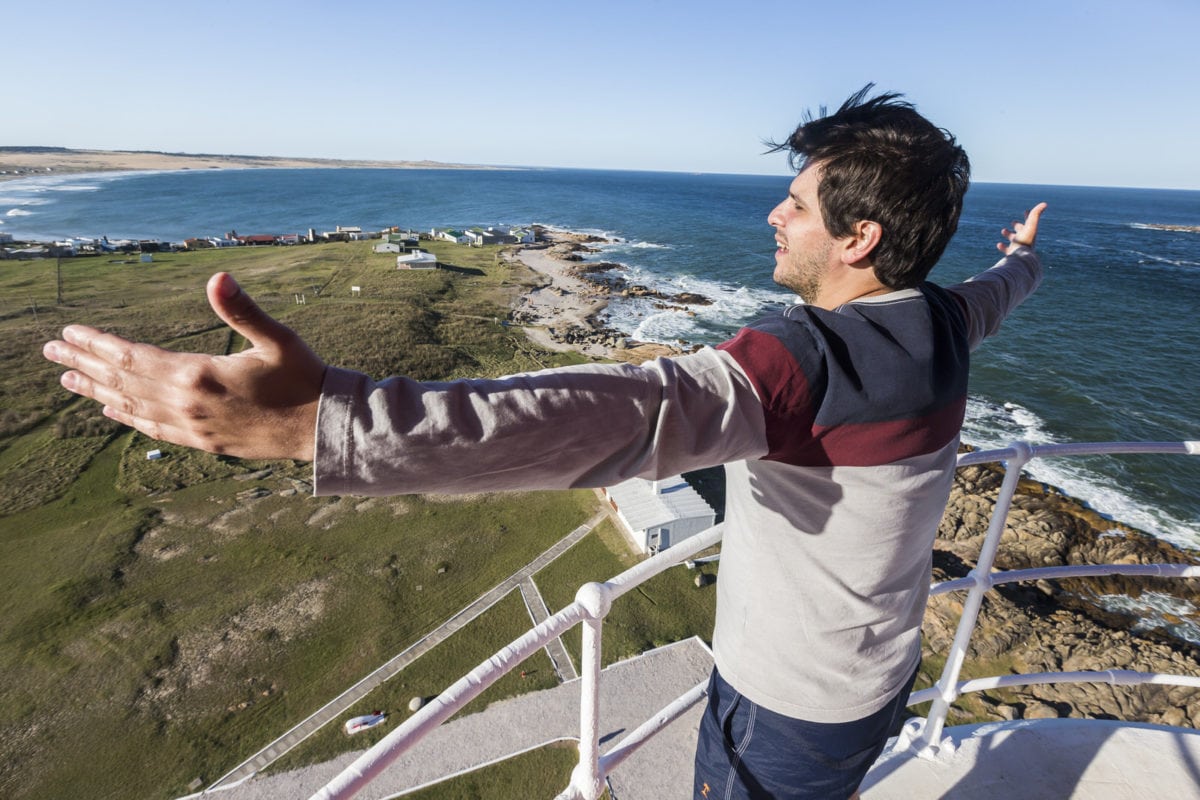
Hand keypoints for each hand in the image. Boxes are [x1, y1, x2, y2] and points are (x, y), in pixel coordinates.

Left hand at [42, 272, 325, 460]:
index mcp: (199, 376)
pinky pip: (154, 430)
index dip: (98, 344)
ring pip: (132, 407)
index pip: (132, 357)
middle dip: (85, 364)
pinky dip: (128, 418)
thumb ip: (243, 310)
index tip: (68, 333)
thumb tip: (217, 276)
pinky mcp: (204, 443)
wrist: (324, 428)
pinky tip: (114, 411)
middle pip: (123, 382)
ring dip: (98, 392)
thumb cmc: (305, 378)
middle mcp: (188, 406)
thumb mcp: (278, 338)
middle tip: (51, 351)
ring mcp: (194, 428)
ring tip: (68, 380)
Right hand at [998, 202, 1046, 253]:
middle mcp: (1024, 239)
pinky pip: (1006, 250)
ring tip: (1003, 230)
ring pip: (1013, 239)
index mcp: (1029, 232)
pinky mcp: (1011, 254)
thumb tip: (1044, 203)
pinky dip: (1002, 246)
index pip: (1029, 222)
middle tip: (1013, 222)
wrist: (1021, 257)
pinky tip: (999, 244)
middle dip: (1017, 226)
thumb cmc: (1025, 240)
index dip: (1028, 216)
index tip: (1026, 211)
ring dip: (1008, 234)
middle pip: (1021, 231)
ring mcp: (1018, 246)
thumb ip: (1035, 214)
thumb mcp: (1031, 225)